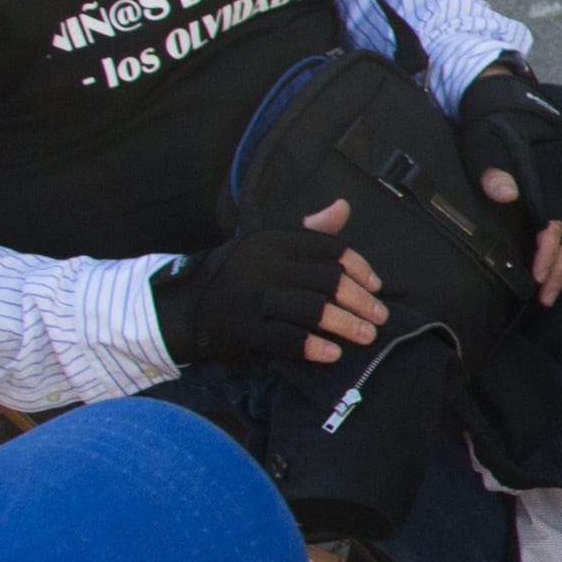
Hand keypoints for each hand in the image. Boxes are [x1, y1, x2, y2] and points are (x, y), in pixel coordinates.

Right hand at [153, 199, 389, 369]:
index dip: (359, 267)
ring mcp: (253, 297)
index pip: (329, 249)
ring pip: (313, 309)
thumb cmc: (234, 274)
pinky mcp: (243, 328)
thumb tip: (343, 207)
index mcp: (273, 241)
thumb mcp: (265, 244)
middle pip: (328, 280)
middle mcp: (265, 265)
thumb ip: (306, 231)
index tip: (376, 285)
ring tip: (367, 336)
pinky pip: (286, 338)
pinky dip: (314, 347)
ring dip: (346, 325)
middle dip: (361, 300)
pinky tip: (333, 354)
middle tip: (380, 317)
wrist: (181, 306)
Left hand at [455, 67, 561, 308]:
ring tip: (552, 292)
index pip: (556, 218)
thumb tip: (504, 194)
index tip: (538, 272)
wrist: (507, 96)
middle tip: (546, 296)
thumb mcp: (483, 139)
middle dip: (561, 268)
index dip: (549, 248)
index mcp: (546, 172)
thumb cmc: (492, 122)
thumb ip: (492, 167)